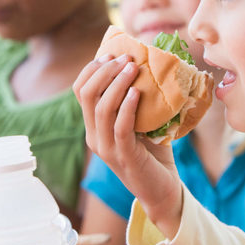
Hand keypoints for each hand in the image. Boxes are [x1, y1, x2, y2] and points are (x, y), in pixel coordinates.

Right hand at [73, 54, 182, 238]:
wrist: (163, 190)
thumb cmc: (154, 153)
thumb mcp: (143, 121)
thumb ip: (139, 100)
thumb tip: (150, 64)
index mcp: (94, 127)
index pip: (80, 90)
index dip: (92, 69)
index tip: (111, 54)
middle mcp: (95, 137)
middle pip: (87, 95)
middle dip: (105, 71)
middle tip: (126, 59)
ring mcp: (107, 148)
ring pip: (101, 109)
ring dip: (116, 84)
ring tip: (133, 69)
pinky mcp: (124, 157)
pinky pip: (120, 127)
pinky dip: (126, 107)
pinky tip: (136, 92)